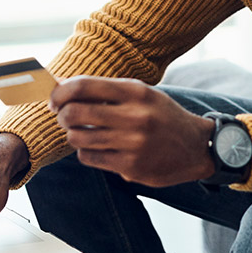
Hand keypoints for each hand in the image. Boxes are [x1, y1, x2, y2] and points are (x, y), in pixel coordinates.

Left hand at [50, 76, 214, 186]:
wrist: (196, 147)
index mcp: (136, 92)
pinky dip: (86, 152)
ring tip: (83, 132)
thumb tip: (62, 86)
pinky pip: (89, 157)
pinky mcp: (131, 166)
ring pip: (78, 138)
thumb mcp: (140, 94)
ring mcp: (133, 143)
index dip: (60, 93)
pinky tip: (97, 147)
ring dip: (73, 135)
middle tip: (64, 117)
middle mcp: (135, 116)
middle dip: (62, 115)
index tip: (54, 99)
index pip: (83, 86)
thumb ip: (105, 90)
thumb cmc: (162, 116)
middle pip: (75, 113)